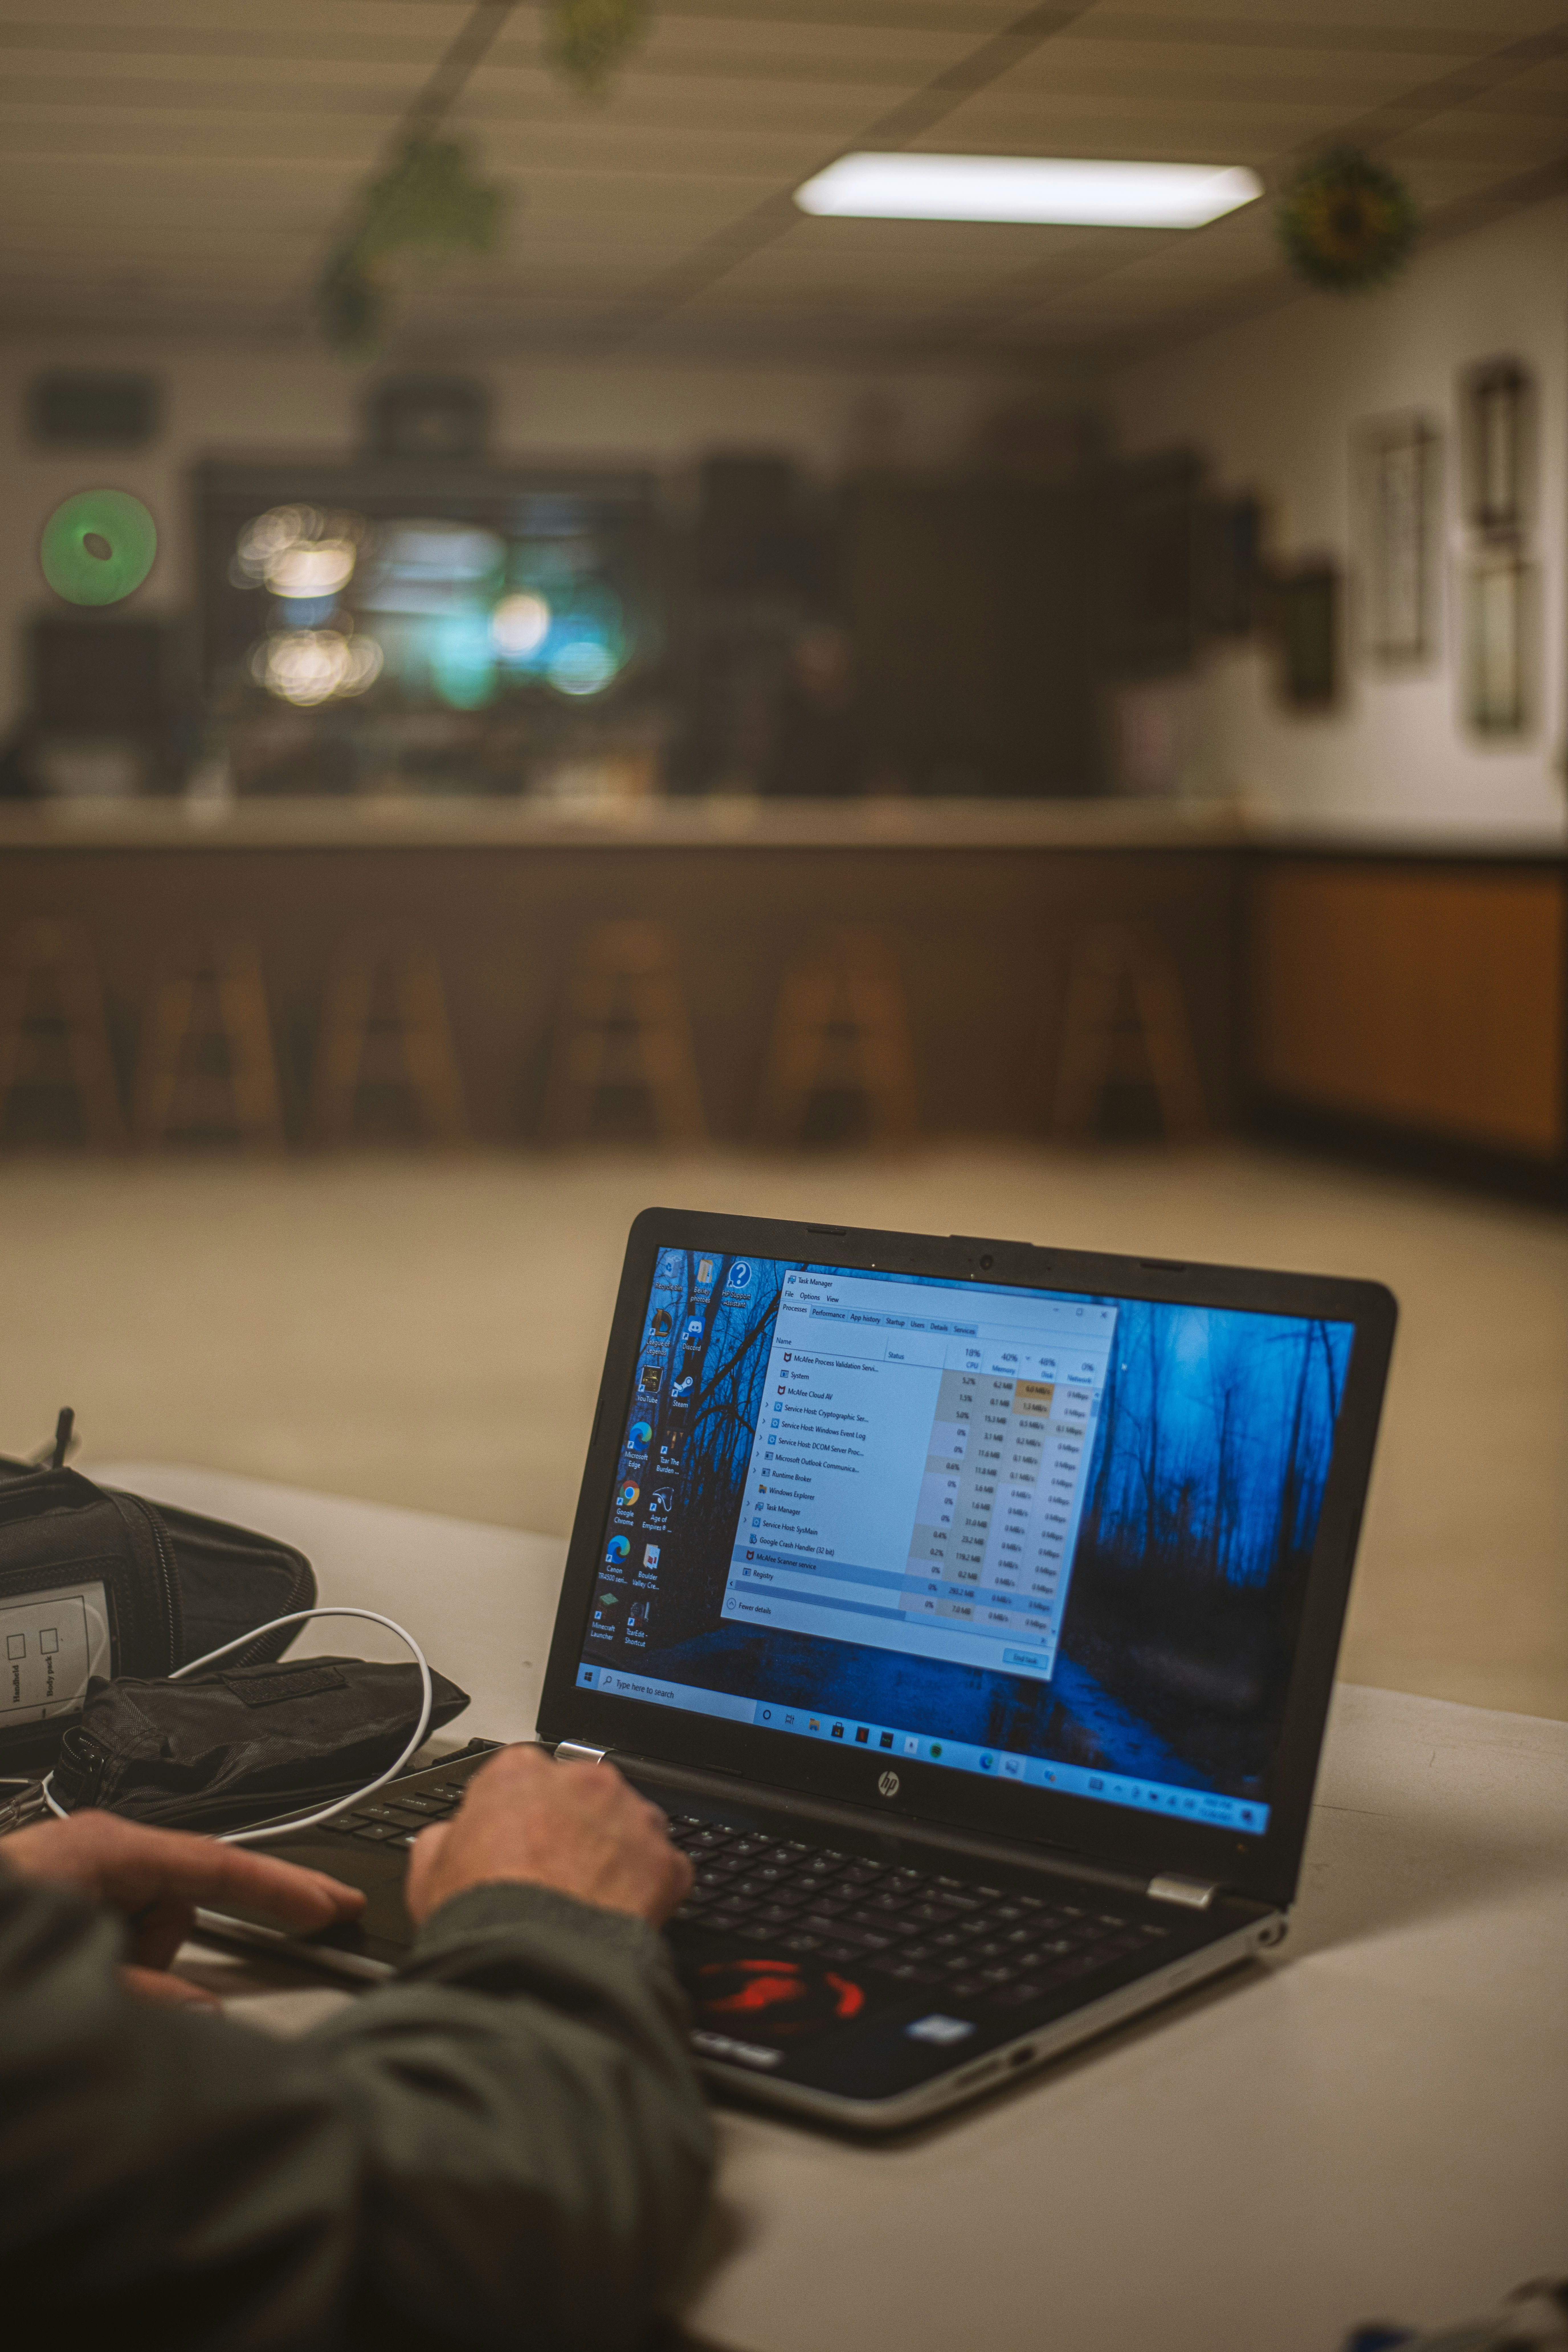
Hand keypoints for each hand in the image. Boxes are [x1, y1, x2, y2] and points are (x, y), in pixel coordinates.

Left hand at [3, 1810, 365, 2008]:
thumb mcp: (83, 1976)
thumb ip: (155, 1999)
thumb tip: (204, 2015)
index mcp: (107, 1848)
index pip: (221, 1865)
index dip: (286, 1888)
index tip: (335, 1907)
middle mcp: (92, 1855)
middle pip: (176, 1904)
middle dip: (167, 1957)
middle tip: (130, 1999)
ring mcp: (72, 1881)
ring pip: (141, 1931)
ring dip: (128, 1973)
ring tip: (80, 2001)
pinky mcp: (54, 1910)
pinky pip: (110, 1943)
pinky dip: (105, 1973)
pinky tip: (68, 1996)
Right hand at [404, 1745, 692, 1929]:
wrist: (531, 1965)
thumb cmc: (481, 1916)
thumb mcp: (430, 1870)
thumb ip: (446, 1838)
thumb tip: (455, 1837)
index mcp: (522, 1773)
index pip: (527, 1777)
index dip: (522, 1814)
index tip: (522, 1842)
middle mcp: (584, 1782)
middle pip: (585, 1796)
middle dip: (575, 1829)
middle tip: (558, 1876)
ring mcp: (632, 1818)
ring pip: (629, 1827)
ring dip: (615, 1855)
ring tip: (590, 1903)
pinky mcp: (666, 1861)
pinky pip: (662, 1869)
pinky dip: (649, 1891)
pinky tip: (620, 1917)